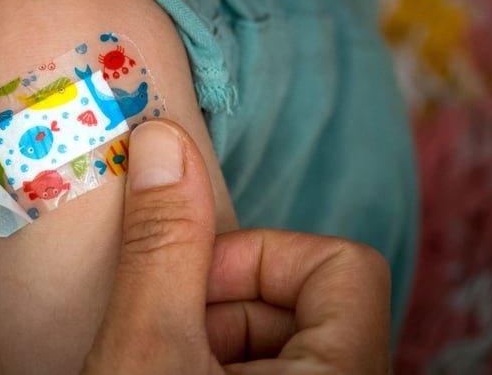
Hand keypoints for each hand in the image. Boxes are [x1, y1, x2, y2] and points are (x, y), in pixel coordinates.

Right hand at [83, 120, 392, 373]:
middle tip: (165, 333)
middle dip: (224, 300)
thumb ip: (162, 243)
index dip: (262, 255)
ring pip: (278, 340)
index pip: (344, 265)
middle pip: (306, 299)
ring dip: (210, 334)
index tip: (195, 284)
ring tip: (159, 363)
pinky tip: (165, 374)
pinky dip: (211, 364)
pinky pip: (262, 372)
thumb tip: (163, 140)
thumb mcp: (147, 346)